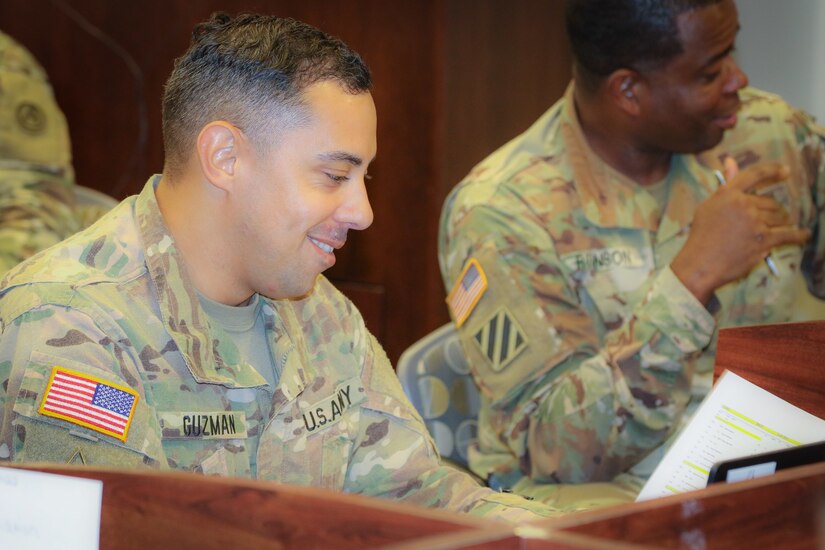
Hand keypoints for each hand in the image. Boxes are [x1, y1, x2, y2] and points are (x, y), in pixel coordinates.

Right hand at [671, 158, 809, 303]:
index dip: (773, 170)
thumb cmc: (701, 235)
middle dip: (772, 210)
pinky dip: (798, 235)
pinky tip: (804, 234)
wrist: (700, 263)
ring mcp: (755, 222)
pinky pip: (788, 234)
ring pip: (779, 217)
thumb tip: (730, 160)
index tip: (785, 171)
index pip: (755, 174)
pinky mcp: (763, 240)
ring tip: (775, 229)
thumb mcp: (708, 205)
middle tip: (767, 220)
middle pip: (771, 201)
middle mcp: (743, 204)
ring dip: (781, 223)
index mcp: (728, 194)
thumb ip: (724, 184)